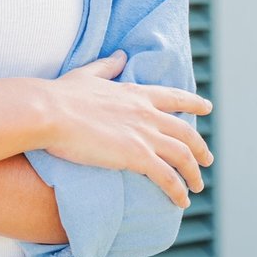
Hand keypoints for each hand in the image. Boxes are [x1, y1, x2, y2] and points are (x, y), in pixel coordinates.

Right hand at [42, 51, 213, 208]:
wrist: (49, 112)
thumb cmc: (61, 95)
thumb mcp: (87, 74)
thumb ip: (107, 66)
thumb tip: (121, 56)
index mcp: (136, 94)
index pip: (174, 98)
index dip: (193, 103)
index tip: (207, 107)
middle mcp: (146, 113)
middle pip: (186, 132)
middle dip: (200, 148)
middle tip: (208, 159)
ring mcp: (144, 135)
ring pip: (183, 156)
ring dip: (194, 173)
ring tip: (197, 186)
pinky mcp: (136, 156)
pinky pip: (167, 177)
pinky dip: (178, 190)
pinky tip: (181, 200)